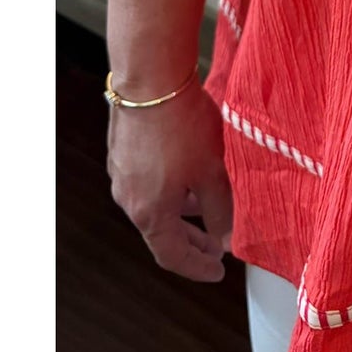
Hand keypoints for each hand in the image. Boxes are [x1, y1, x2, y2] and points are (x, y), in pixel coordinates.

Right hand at [107, 84, 232, 281]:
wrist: (150, 79)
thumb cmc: (182, 126)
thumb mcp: (212, 172)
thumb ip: (222, 210)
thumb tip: (229, 239)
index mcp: (149, 213)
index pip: (172, 255)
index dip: (197, 267)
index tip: (217, 272)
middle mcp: (128, 198)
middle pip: (161, 233)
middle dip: (192, 243)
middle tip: (217, 248)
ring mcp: (122, 174)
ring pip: (155, 205)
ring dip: (182, 213)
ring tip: (209, 208)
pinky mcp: (123, 151)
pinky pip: (147, 183)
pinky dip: (171, 190)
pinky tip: (189, 176)